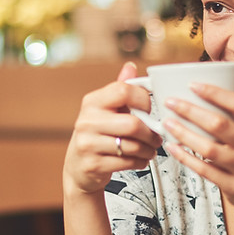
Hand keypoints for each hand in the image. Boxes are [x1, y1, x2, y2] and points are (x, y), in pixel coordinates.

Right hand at [63, 62, 163, 195]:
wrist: (78, 166)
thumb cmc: (96, 135)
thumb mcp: (104, 109)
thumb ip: (120, 90)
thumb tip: (130, 67)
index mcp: (92, 102)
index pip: (123, 91)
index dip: (144, 100)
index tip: (149, 110)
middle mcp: (87, 121)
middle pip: (132, 124)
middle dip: (151, 133)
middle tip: (156, 136)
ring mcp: (88, 144)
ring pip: (133, 146)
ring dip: (148, 149)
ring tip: (150, 149)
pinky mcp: (93, 165)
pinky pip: (128, 163)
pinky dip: (140, 162)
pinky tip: (139, 159)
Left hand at [162, 83, 233, 211]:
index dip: (215, 93)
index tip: (192, 85)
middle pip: (219, 125)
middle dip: (191, 111)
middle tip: (170, 102)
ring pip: (209, 148)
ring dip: (184, 134)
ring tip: (167, 123)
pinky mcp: (232, 185)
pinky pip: (204, 169)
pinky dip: (186, 157)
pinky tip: (172, 147)